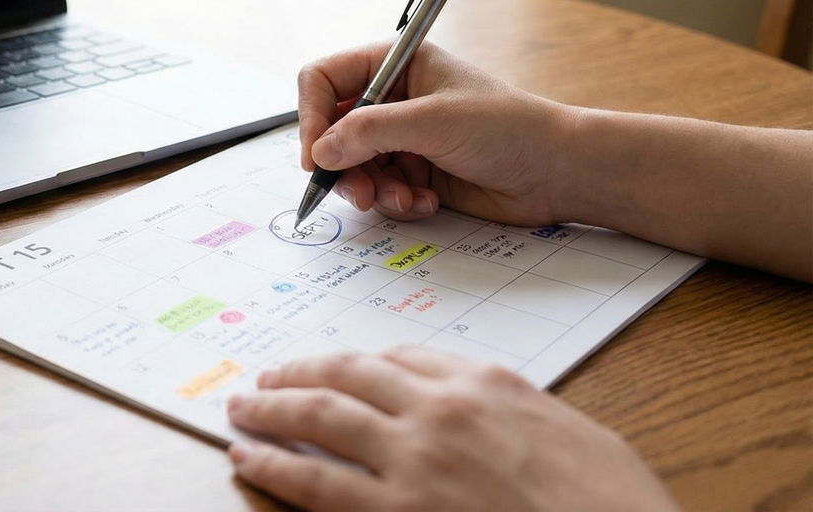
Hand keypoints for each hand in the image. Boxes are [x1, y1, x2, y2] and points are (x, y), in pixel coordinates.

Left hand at [225, 348, 677, 511]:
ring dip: (270, 409)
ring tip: (242, 408)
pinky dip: (272, 465)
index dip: (357, 362)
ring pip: (319, 417)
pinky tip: (248, 457)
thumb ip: (511, 410)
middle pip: (346, 375)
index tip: (335, 366)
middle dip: (297, 373)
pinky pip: (314, 482)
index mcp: (484, 384)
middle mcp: (439, 410)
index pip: (402, 357)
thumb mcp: (570, 433)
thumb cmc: (612, 503)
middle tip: (265, 377)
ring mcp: (413, 461)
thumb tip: (481, 409)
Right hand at [297, 43, 573, 224]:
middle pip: (330, 131)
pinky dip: (395, 202)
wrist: (557, 172)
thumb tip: (319, 152)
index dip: (311, 116)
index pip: (324, 80)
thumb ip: (370, 132)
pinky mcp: (413, 172)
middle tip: (359, 193)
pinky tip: (426, 203)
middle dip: (342, 166)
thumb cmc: (508, 128)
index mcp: (394, 64)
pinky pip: (378, 190)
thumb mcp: (433, 121)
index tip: (315, 156)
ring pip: (351, 167)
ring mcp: (401, 137)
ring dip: (371, 189)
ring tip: (404, 199)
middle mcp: (392, 98)